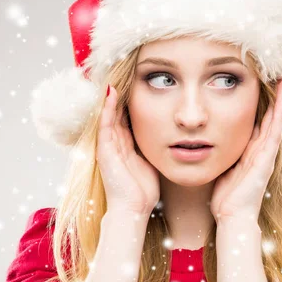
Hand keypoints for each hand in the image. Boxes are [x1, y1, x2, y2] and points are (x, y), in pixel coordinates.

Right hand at [97, 84, 160, 216]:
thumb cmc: (144, 190)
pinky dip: (107, 109)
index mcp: (127, 145)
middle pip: (117, 112)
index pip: (129, 117)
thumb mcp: (153, 162)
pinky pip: (105, 125)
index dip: (133, 101)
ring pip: (109, 115)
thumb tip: (177, 138)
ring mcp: (107, 146)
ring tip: (115, 76)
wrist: (133, 209)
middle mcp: (115, 143)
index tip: (140, 83)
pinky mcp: (104, 151)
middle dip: (121, 94)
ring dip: (112, 96)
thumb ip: (157, 149)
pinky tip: (111, 93)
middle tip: (125, 73)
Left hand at [209, 77, 281, 223]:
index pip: (258, 122)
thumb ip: (221, 154)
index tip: (262, 86)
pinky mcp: (266, 160)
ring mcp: (266, 155)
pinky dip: (279, 118)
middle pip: (270, 118)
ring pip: (276, 122)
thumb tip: (208, 141)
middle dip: (275, 98)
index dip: (262, 105)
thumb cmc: (226, 198)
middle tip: (279, 77)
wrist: (233, 217)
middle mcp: (261, 151)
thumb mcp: (223, 168)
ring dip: (281, 102)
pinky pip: (274, 134)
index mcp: (250, 152)